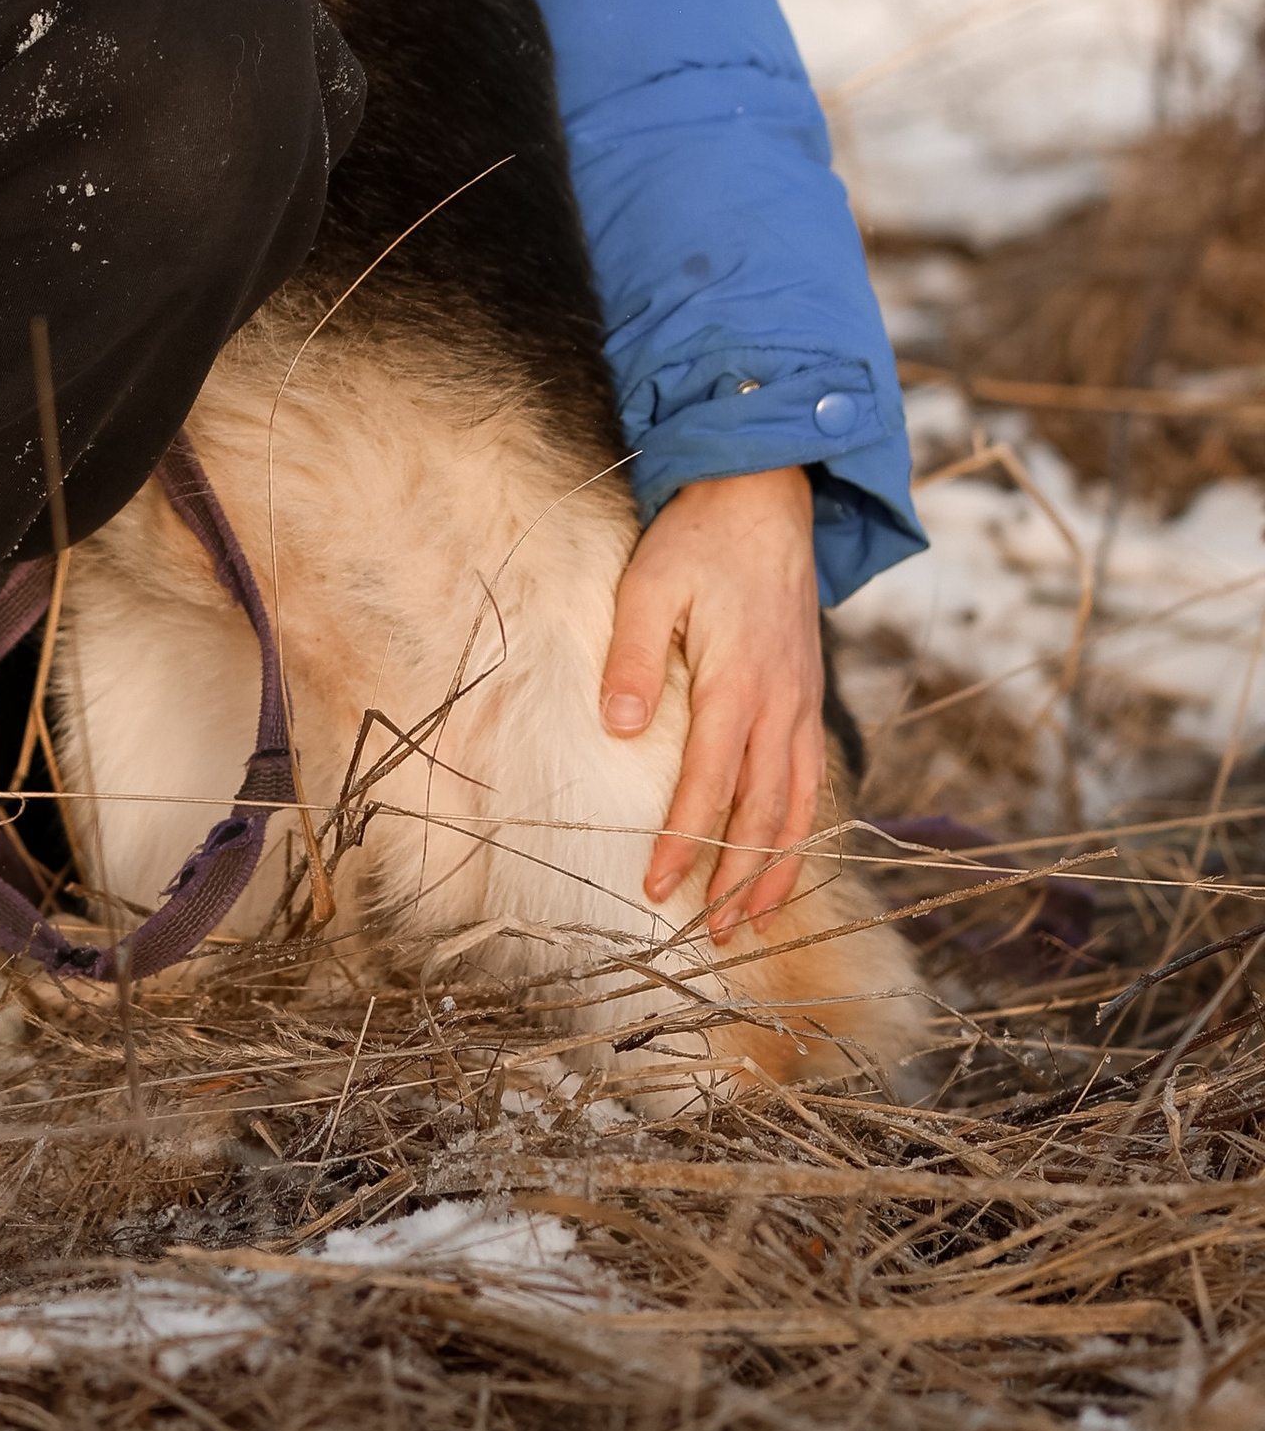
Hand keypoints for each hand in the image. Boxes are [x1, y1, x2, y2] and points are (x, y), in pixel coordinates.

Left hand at [601, 467, 823, 939]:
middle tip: (713, 933)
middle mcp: (780, 704)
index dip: (685, 841)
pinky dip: (802, 824)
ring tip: (754, 918)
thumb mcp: (650, 584)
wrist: (766, 497)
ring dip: (776, 865)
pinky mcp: (809, 695)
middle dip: (738, 878)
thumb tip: (619, 727)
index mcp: (737, 683)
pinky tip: (785, 850)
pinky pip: (812, 776)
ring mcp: (802, 702)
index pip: (709, 783)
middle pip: (763, 812)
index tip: (657, 887)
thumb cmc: (700, 540)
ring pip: (797, 804)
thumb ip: (633, 657)